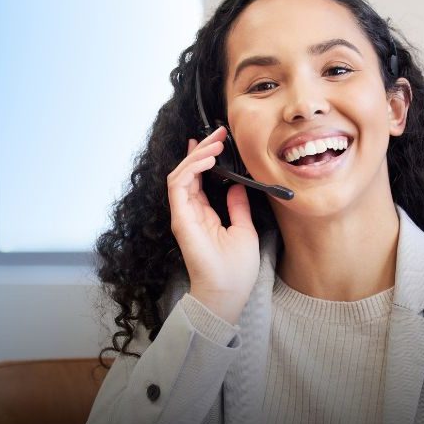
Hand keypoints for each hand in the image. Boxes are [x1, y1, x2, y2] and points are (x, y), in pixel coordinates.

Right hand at [167, 126, 259, 324]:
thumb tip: (237, 185)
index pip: (200, 179)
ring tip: (215, 141)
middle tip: (219, 132)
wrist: (228, 292)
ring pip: (181, 173)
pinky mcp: (181, 217)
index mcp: (205, 215)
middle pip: (190, 172)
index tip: (220, 141)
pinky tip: (208, 157)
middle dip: (202, 149)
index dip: (207, 158)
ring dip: (197, 154)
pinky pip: (179, 184)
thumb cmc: (236, 269)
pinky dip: (191, 167)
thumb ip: (238, 207)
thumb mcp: (244, 230)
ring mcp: (183, 214)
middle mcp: (191, 212)